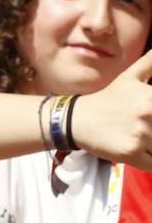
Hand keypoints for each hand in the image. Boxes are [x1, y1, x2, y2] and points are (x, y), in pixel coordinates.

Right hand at [68, 53, 151, 169]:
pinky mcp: (131, 154)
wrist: (77, 119)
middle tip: (144, 125)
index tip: (149, 115)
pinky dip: (147, 159)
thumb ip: (150, 63)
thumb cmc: (108, 98)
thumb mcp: (130, 77)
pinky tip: (136, 150)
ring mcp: (139, 136)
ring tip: (140, 137)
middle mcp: (147, 115)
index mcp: (150, 97)